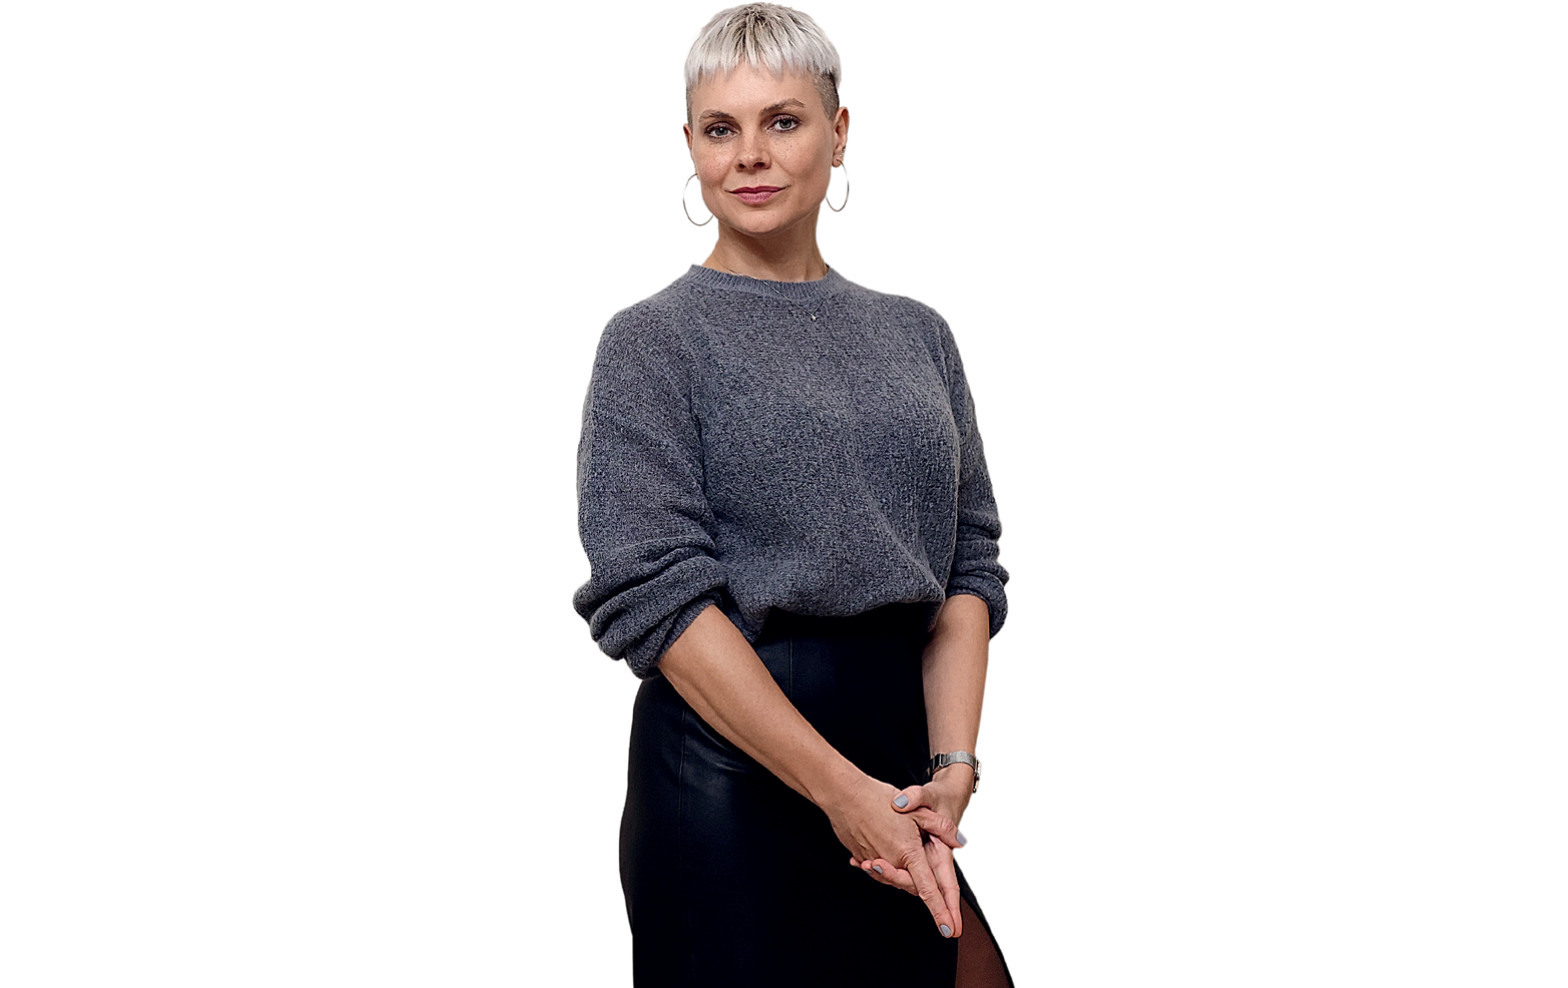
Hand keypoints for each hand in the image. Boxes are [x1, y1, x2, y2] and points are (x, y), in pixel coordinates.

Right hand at [821, 773, 964, 937]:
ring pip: (893, 876)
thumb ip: (941, 827)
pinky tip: (879, 856)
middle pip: (910, 885)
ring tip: (904, 860)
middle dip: (923, 892)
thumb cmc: (879, 799)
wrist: (843, 794)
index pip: (928, 889)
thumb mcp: (918, 810)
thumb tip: (960, 841)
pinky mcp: (861, 856)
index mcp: (908, 853)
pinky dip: (882, 865)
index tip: (949, 930)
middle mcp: (891, 861)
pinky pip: (877, 867)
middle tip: (939, 906)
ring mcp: (874, 861)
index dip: (941, 911)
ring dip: (899, 873)